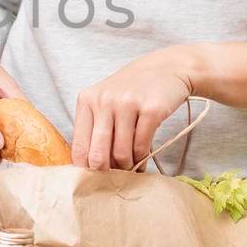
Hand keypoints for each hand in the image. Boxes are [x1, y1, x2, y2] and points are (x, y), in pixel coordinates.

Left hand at [71, 49, 194, 170]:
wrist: (167, 68)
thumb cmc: (132, 90)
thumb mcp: (106, 100)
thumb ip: (95, 128)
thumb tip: (91, 168)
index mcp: (87, 100)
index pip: (79, 145)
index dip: (85, 168)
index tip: (94, 178)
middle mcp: (104, 100)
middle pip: (98, 154)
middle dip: (106, 172)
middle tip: (114, 177)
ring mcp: (127, 104)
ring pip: (121, 153)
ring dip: (127, 165)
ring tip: (131, 166)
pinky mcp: (151, 109)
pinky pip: (141, 146)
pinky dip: (142, 158)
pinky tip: (143, 158)